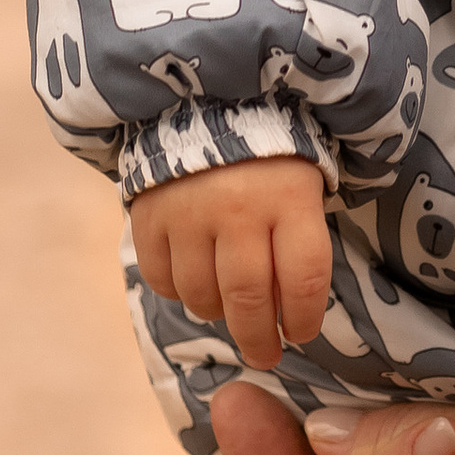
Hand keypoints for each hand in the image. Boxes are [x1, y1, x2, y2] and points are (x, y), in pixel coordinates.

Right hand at [132, 155, 331, 370]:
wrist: (205, 100)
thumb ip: (301, 238)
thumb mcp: (304, 181)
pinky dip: (179, 290)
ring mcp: (188, 214)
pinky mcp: (148, 216)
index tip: (302, 333)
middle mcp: (238, 208)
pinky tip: (195, 278)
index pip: (304, 278)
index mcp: (289, 196)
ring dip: (218, 312)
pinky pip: (162, 279)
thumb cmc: (270, 151)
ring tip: (230, 305)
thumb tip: (294, 309)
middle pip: (249, 299)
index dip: (306, 318)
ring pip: (202, 296)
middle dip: (260, 338)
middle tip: (266, 354)